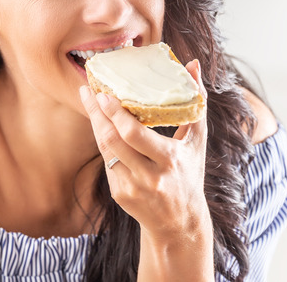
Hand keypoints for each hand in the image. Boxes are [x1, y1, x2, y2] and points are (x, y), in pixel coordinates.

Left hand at [79, 59, 210, 240]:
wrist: (180, 222)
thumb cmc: (190, 172)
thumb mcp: (197, 139)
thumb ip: (196, 101)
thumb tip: (192, 64)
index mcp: (169, 159)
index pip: (134, 134)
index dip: (115, 113)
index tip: (103, 92)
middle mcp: (149, 176)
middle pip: (113, 140)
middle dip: (97, 113)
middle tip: (88, 91)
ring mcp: (132, 187)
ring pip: (105, 150)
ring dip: (95, 124)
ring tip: (89, 101)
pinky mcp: (120, 195)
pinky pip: (107, 162)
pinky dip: (104, 142)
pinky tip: (100, 124)